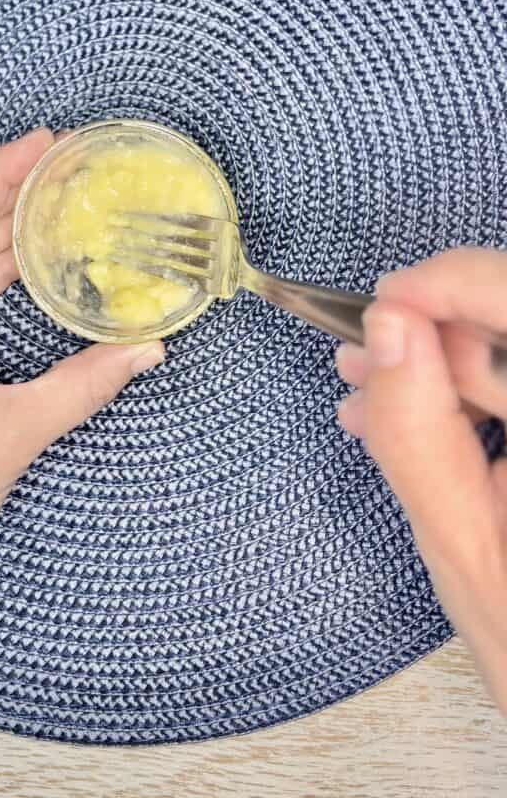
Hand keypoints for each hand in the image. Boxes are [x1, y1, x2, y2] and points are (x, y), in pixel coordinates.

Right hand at [335, 248, 506, 712]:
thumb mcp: (457, 542)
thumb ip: (417, 427)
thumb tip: (387, 324)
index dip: (452, 285)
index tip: (381, 304)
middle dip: (436, 330)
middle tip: (358, 362)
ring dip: (445, 365)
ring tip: (368, 394)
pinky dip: (469, 395)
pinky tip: (414, 418)